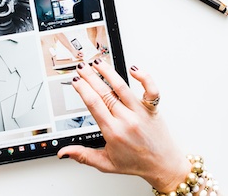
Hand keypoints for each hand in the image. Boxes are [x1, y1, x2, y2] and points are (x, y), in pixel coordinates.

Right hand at [57, 62, 190, 192]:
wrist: (163, 165)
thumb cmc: (137, 163)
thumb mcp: (106, 164)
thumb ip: (83, 156)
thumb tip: (64, 152)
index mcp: (113, 132)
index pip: (94, 104)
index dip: (83, 90)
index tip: (76, 81)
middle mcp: (127, 119)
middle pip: (104, 92)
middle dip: (90, 77)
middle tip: (81, 67)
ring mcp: (140, 112)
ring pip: (122, 87)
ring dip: (109, 72)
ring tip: (98, 63)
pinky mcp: (152, 109)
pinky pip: (151, 90)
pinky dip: (144, 78)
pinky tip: (134, 69)